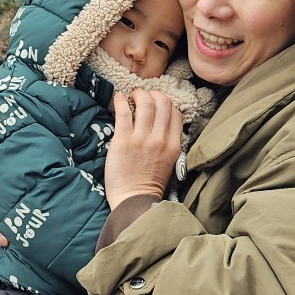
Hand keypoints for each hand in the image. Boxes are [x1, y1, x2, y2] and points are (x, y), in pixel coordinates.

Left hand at [105, 89, 183, 206]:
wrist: (133, 200)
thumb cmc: (148, 184)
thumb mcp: (168, 162)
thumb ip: (168, 142)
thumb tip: (162, 126)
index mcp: (173, 144)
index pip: (176, 113)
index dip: (166, 103)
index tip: (156, 103)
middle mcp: (160, 139)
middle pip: (163, 102)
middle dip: (153, 93)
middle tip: (143, 95)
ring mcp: (142, 139)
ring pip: (145, 103)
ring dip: (138, 93)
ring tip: (131, 95)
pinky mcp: (123, 141)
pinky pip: (123, 112)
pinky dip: (121, 101)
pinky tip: (118, 98)